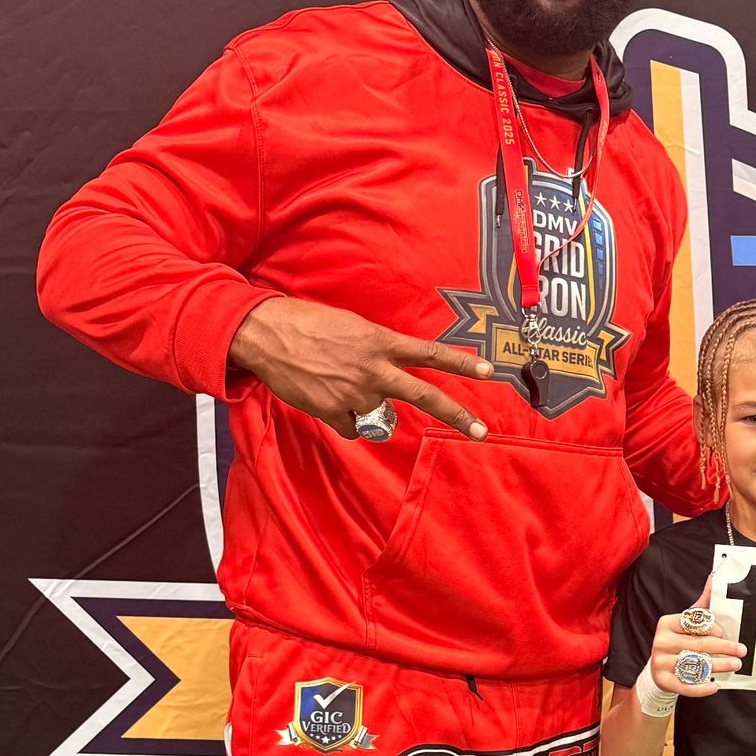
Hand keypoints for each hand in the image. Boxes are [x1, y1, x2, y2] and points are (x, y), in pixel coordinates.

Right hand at [228, 296, 495, 441]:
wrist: (267, 334)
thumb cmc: (308, 324)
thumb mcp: (352, 328)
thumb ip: (377, 351)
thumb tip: (390, 377)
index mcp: (380, 342)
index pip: (430, 353)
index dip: (461, 363)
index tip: (489, 371)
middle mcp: (374, 369)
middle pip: (424, 395)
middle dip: (455, 415)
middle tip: (480, 431)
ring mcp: (355, 393)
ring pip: (379, 416)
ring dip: (365, 409)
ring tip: (337, 385)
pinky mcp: (333, 412)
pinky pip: (352, 428)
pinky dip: (342, 419)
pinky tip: (325, 398)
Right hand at [646, 578, 744, 699]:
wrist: (657, 671)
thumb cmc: (678, 642)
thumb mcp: (686, 623)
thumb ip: (701, 606)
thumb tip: (714, 579)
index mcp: (666, 623)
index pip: (695, 625)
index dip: (713, 630)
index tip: (726, 635)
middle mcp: (661, 641)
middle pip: (698, 645)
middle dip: (724, 648)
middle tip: (742, 651)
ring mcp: (660, 662)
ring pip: (695, 664)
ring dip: (718, 666)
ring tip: (735, 665)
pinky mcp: (663, 680)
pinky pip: (685, 685)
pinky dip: (700, 688)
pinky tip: (713, 687)